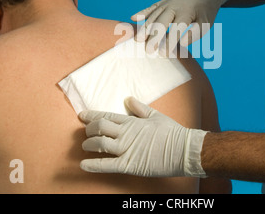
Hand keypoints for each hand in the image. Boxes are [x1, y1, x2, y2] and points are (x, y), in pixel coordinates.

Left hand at [79, 97, 207, 177]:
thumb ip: (139, 108)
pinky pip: (107, 165)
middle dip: (89, 129)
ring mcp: (126, 149)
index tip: (82, 115)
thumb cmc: (171, 132)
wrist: (183, 150)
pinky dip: (93, 165)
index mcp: (132, 122)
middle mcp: (126, 134)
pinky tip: (83, 165)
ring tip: (84, 146)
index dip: (92, 116)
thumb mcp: (155, 115)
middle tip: (86, 132)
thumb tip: (128, 99)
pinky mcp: (128, 164)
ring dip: (88, 144)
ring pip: (99, 144)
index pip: (106, 116)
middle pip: (99, 127)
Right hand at [131, 0, 231, 52]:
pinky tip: (133, 18)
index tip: (163, 54)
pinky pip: (151, 7)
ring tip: (137, 40)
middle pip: (161, 22)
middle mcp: (175, 6)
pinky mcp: (163, 2)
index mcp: (187, 12)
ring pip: (154, 16)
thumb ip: (194, 33)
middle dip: (154, 37)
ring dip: (145, 28)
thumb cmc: (206, 12)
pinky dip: (142, 12)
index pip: (177, 29)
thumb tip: (181, 43)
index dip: (170, 42)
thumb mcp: (206, 24)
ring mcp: (167, 3)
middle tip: (147, 50)